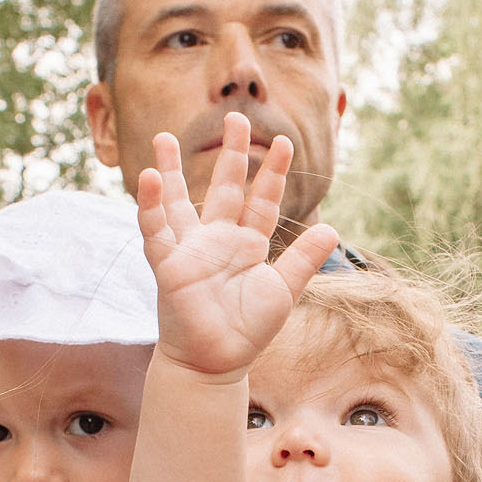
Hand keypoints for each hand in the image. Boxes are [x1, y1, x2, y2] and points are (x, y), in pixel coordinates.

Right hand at [137, 111, 340, 379]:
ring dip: (171, 169)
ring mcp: (190, 250)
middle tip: (234, 117)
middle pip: (223, 188)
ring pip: (178, 201)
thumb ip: (304, 260)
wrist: (216, 363)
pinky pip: (156, 230)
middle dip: (230, 153)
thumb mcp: (282, 290)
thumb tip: (332, 228)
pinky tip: (149, 177)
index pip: (262, 200)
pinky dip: (150, 204)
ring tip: (164, 136)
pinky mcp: (169, 265)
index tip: (284, 143)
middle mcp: (217, 240)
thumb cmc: (247, 330)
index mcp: (247, 244)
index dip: (273, 173)